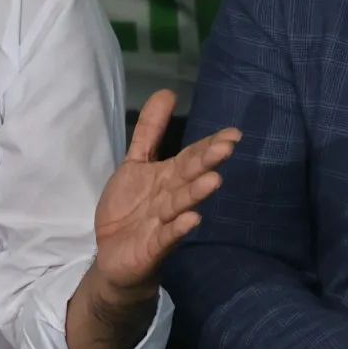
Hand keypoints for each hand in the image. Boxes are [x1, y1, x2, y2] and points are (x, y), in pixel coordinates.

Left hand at [92, 90, 239, 292]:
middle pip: (189, 176)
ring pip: (181, 203)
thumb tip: (167, 92)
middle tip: (227, 147)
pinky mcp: (153, 246)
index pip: (192, 156)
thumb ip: (150, 131)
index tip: (233, 134)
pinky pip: (168, 235)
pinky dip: (179, 228)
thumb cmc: (130, 208)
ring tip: (213, 180)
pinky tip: (193, 219)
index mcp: (168, 176)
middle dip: (206, 162)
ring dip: (196, 192)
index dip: (209, 144)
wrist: (114, 256)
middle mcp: (171, 196)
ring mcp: (164, 222)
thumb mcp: (134, 163)